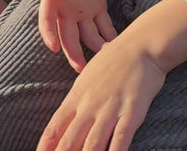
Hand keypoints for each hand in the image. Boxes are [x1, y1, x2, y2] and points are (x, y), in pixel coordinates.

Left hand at [36, 26, 166, 150]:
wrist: (141, 46)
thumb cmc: (113, 60)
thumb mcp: (87, 77)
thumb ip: (76, 101)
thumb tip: (63, 122)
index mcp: (77, 96)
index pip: (55, 126)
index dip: (45, 147)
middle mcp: (90, 105)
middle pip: (70, 140)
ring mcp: (110, 109)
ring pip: (92, 144)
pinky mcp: (131, 113)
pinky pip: (120, 139)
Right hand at [39, 0, 116, 72]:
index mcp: (52, 0)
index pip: (47, 21)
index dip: (48, 34)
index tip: (53, 48)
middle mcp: (66, 12)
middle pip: (69, 37)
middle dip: (74, 55)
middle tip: (82, 70)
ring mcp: (83, 12)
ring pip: (88, 36)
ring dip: (96, 48)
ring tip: (106, 60)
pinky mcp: (97, 8)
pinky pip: (104, 25)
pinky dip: (110, 36)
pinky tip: (117, 47)